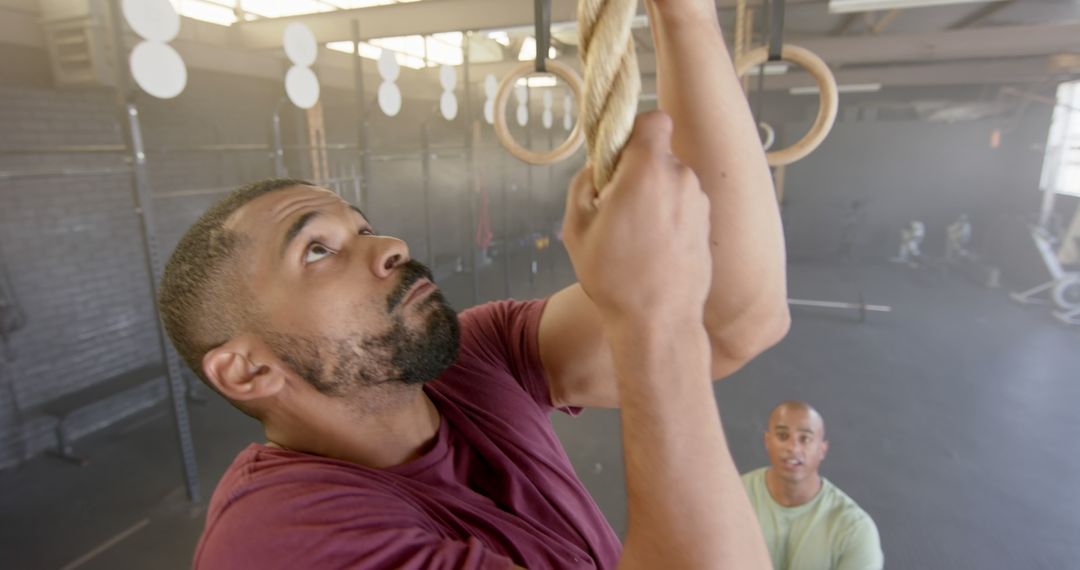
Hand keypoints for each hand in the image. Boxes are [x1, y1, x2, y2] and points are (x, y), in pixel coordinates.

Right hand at [562, 111, 711, 326]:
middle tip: (615, 207)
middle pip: (658, 155)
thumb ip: (584, 184)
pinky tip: (652, 249)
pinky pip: (682, 206)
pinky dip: (668, 217)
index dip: (633, 132)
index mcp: (648, 171)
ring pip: (671, 182)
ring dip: (653, 197)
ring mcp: (699, 202)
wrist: (658, 322)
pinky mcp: (706, 224)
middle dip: (637, 171)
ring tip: (633, 236)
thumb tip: (597, 167)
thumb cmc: (615, 278)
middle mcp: (681, 179)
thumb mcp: (577, 228)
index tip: (617, 158)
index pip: (653, 119)